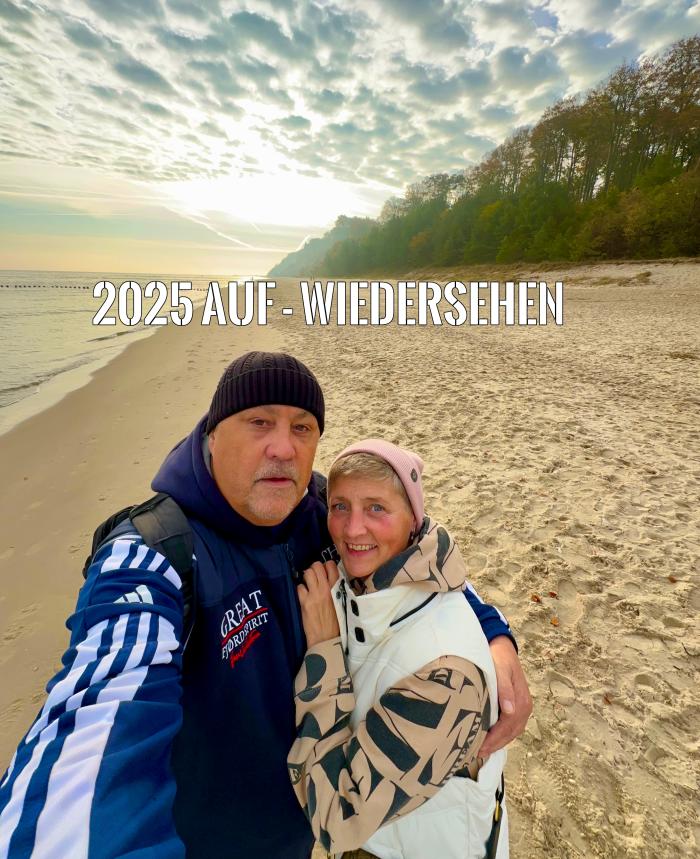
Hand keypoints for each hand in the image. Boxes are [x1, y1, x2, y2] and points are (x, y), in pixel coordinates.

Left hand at [297, 561, 339, 647]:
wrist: (327, 638)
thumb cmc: (336, 621)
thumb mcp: (342, 601)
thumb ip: (337, 588)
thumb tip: (330, 577)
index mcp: (338, 587)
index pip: (331, 565)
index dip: (325, 567)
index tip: (324, 572)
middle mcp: (326, 588)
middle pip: (316, 565)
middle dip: (314, 569)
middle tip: (314, 577)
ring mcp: (315, 594)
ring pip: (307, 573)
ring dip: (306, 578)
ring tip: (308, 585)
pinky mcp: (305, 602)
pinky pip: (299, 587)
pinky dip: (301, 591)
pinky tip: (304, 597)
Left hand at [479, 635, 532, 756]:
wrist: (502, 647)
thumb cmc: (499, 658)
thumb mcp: (501, 670)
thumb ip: (504, 689)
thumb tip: (510, 710)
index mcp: (522, 701)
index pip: (508, 726)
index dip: (494, 738)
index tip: (480, 747)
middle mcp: (524, 707)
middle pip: (511, 733)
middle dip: (495, 744)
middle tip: (476, 753)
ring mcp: (521, 708)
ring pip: (511, 732)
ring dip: (498, 742)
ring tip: (481, 749)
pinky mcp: (516, 706)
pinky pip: (510, 726)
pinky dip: (500, 734)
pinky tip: (489, 737)